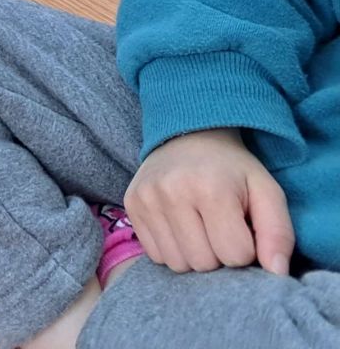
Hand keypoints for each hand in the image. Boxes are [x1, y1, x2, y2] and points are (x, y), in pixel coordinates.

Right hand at [126, 128, 294, 274]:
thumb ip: (278, 233)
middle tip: (219, 228)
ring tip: (199, 229)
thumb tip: (276, 273)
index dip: (245, 248)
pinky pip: (155, 255)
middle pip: (203, 264)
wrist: (188, 135)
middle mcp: (172, 193)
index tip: (241, 226)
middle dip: (218, 254)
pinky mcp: (131, 205)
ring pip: (177, 264)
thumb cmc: (232, 170)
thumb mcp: (267, 192)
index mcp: (212, 189)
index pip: (235, 255)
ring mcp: (147, 199)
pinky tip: (179, 227)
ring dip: (194, 255)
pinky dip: (172, 249)